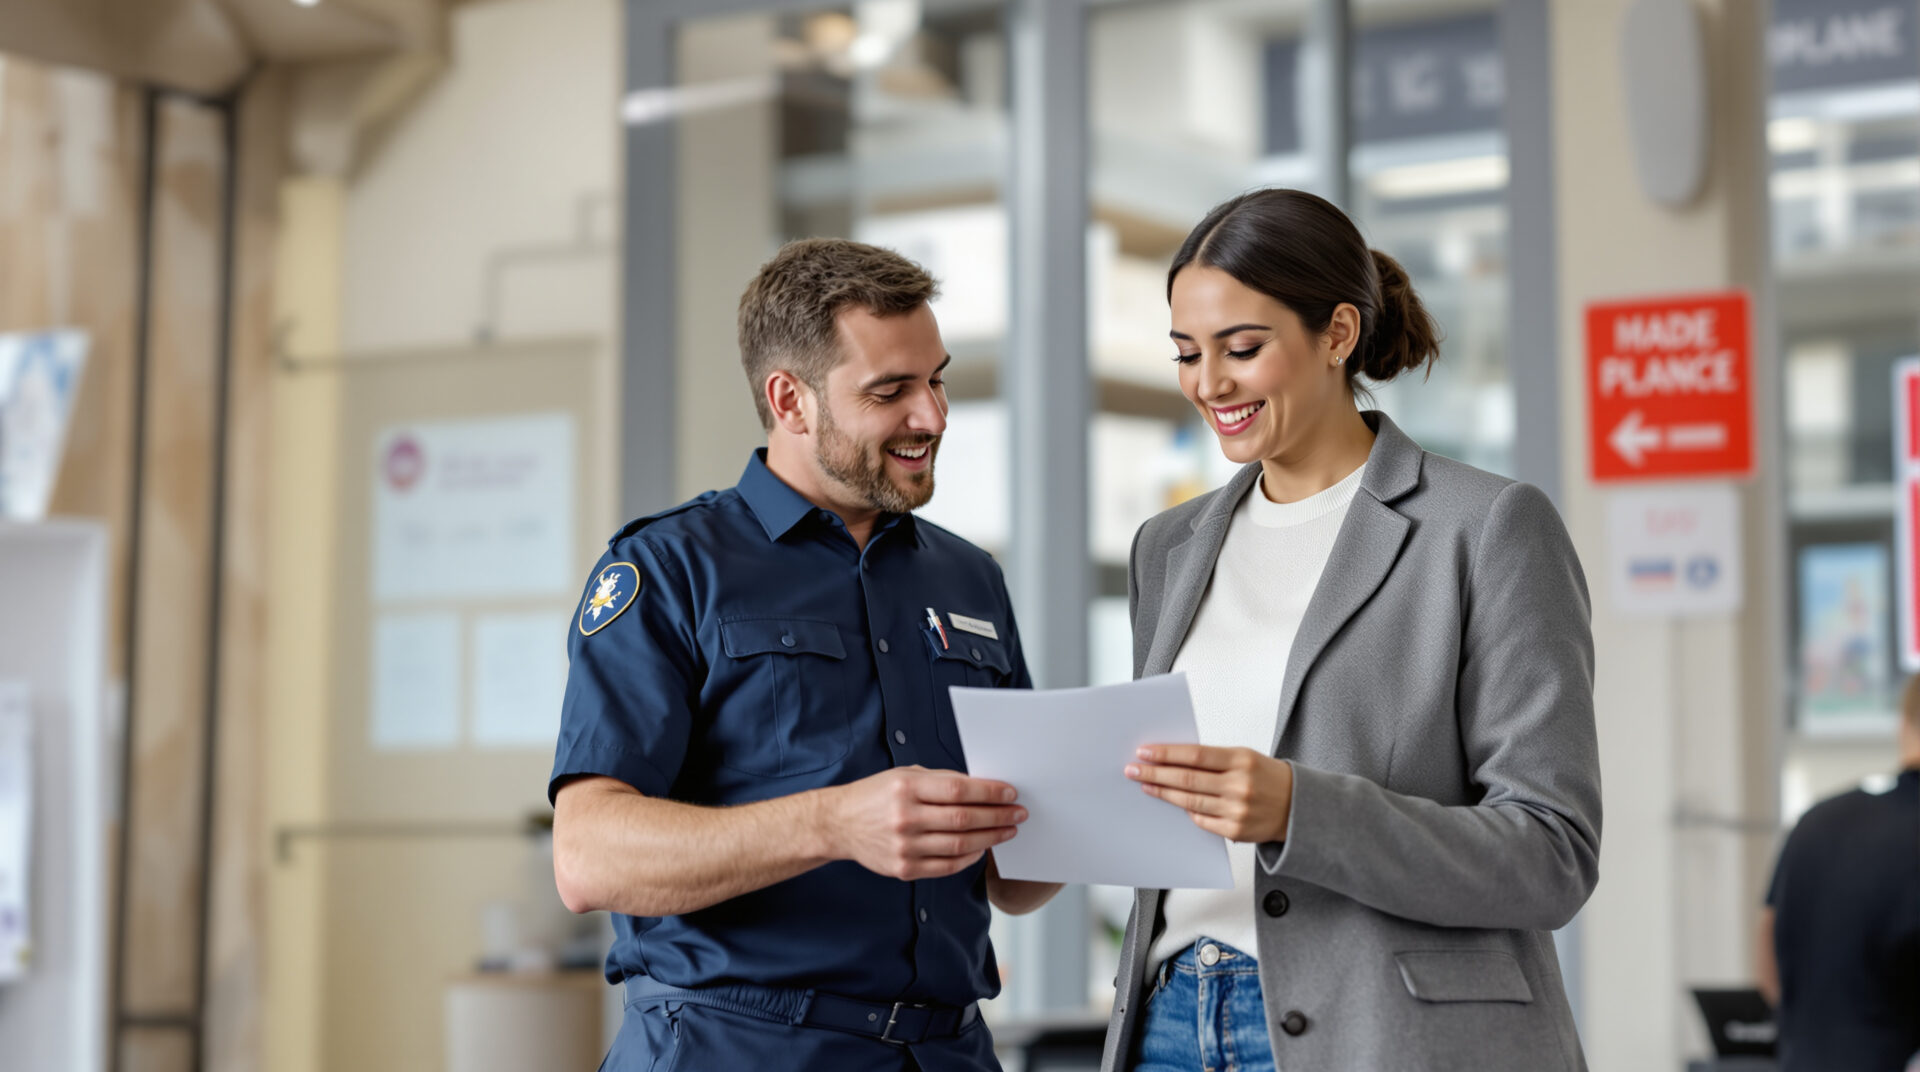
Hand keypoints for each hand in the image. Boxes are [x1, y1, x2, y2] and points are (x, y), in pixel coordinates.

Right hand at [823, 766, 1027, 879]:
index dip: (990, 793)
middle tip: (1018, 813)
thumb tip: (984, 788)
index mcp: (906, 787)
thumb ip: (942, 781)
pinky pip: (947, 866)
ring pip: (959, 845)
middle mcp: (904, 817)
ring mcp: (904, 846)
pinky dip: (969, 858)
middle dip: (998, 816)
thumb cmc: (877, 795)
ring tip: (1007, 831)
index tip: (1010, 793)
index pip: (959, 790)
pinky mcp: (903, 868)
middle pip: (964, 819)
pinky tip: (982, 848)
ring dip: (990, 838)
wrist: (839, 823)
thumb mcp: (905, 775)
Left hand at [1126, 745, 1293, 842]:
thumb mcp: (1244, 758)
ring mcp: (1237, 810)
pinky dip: (1187, 811)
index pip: (1195, 755)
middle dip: (1155, 774)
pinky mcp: (1235, 831)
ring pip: (1189, 802)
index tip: (1144, 751)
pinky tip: (1173, 803)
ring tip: (1145, 785)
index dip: (1166, 753)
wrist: (1299, 807)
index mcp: (1241, 760)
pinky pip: (1201, 821)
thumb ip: (1213, 759)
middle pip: (1187, 779)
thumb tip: (1173, 759)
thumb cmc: (1267, 777)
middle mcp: (1239, 785)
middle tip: (1133, 769)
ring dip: (1163, 793)